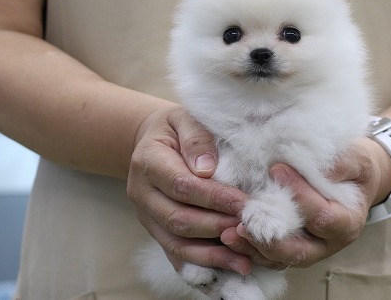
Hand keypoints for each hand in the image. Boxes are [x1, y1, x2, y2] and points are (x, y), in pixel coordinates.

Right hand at [127, 106, 252, 274]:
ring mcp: (147, 217)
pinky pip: (175, 256)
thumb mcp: (185, 118)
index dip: (213, 198)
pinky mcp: (156, 232)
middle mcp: (142, 194)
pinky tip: (227, 272)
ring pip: (176, 244)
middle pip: (178, 220)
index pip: (181, 185)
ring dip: (211, 256)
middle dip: (216, 227)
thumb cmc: (176, 128)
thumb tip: (207, 168)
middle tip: (249, 230)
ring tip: (243, 261)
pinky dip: (201, 267)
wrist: (152, 141)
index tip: (243, 203)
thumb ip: (196, 138)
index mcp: (147, 162)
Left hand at [220, 137, 390, 268]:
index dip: (300, 196)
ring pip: (279, 259)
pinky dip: (247, 250)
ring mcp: (308, 251)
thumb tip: (321, 168)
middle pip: (298, 250)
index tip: (277, 169)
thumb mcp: (357, 158)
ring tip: (228, 233)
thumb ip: (342, 164)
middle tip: (244, 218)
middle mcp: (328, 244)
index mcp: (347, 222)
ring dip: (253, 248)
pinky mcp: (290, 250)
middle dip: (270, 238)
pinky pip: (267, 258)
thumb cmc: (354, 166)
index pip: (322, 216)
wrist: (353, 180)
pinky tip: (227, 237)